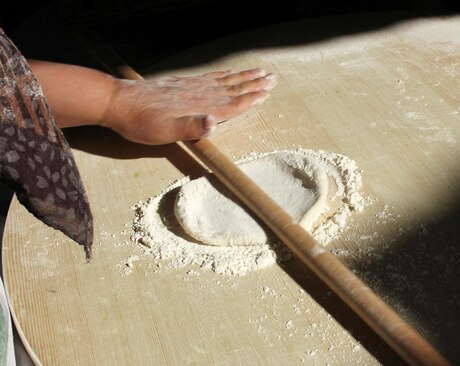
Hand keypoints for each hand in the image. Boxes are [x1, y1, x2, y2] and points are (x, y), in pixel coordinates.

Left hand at [101, 68, 276, 143]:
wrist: (117, 102)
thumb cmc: (140, 122)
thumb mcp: (164, 131)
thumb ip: (190, 127)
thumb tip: (214, 123)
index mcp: (199, 108)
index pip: (231, 104)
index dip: (250, 100)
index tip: (266, 94)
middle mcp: (198, 95)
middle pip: (232, 89)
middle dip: (254, 85)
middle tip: (273, 78)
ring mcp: (190, 87)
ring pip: (224, 81)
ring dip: (243, 78)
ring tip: (259, 72)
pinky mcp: (181, 84)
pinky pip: (210, 77)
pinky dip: (224, 75)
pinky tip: (228, 73)